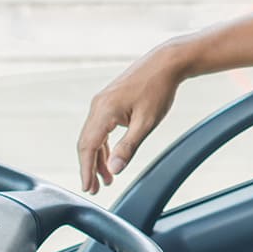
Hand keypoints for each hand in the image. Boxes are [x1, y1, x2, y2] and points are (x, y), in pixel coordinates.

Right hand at [77, 45, 183, 193]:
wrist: (165, 63)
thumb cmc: (158, 90)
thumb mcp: (146, 123)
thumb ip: (128, 147)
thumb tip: (114, 170)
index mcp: (103, 111)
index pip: (87, 147)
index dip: (86, 170)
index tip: (88, 188)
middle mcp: (97, 105)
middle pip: (87, 143)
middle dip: (90, 167)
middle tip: (96, 188)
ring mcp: (102, 102)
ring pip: (93, 135)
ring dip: (98, 157)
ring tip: (107, 178)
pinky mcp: (109, 100)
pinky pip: (100, 127)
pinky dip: (104, 144)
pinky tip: (111, 157)